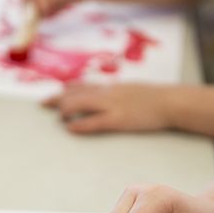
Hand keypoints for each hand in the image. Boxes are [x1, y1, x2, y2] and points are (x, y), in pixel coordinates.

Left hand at [44, 83, 173, 133]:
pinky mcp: (118, 119)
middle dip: (58, 99)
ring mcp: (112, 105)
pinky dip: (80, 124)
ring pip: (81, 103)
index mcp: (111, 86)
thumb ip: (117, 93)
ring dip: (66, 110)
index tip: (54, 92)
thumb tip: (105, 96)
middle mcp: (108, 93)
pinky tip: (70, 128)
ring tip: (58, 117)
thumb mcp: (133, 90)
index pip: (83, 84)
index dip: (66, 89)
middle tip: (43, 104)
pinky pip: (94, 121)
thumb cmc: (156, 98)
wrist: (171, 102)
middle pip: (76, 92)